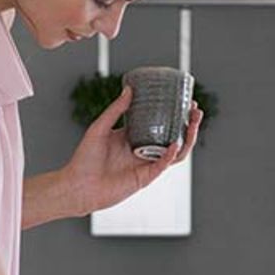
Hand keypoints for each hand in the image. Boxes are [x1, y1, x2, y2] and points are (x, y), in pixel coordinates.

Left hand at [61, 83, 202, 214]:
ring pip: (174, 152)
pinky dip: (170, 155)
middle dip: (188, 124)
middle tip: (196, 110)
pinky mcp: (145, 177)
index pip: (160, 123)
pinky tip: (175, 144)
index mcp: (134, 137)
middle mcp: (143, 150)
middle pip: (173, 136)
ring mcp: (146, 164)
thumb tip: (129, 89)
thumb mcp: (100, 127)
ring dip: (186, 139)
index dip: (174, 113)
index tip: (184, 100)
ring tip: (193, 124)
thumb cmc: (85, 158)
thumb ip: (116, 109)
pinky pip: (162, 165)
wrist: (78, 185)